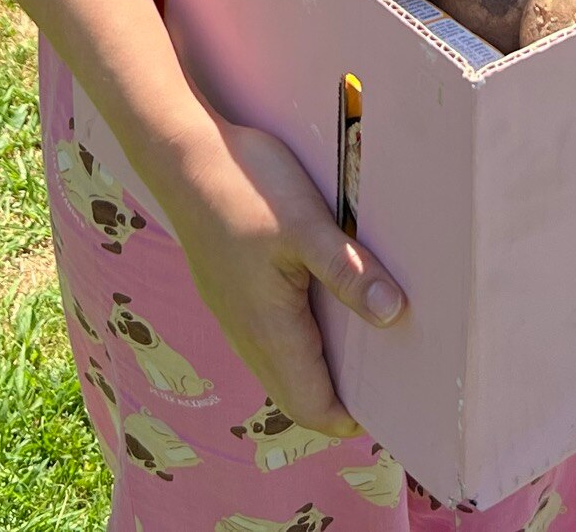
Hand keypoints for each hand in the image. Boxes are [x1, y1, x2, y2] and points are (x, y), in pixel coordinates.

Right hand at [150, 114, 406, 433]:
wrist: (182, 156)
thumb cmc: (245, 187)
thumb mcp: (306, 225)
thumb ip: (348, 272)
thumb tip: (393, 315)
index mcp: (270, 330)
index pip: (313, 407)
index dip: (351, 419)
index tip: (391, 406)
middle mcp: (248, 333)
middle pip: (297, 395)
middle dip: (340, 400)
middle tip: (387, 381)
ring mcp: (235, 313)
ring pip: (281, 368)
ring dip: (319, 371)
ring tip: (365, 348)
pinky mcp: (230, 291)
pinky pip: (268, 339)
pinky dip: (301, 344)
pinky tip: (323, 307)